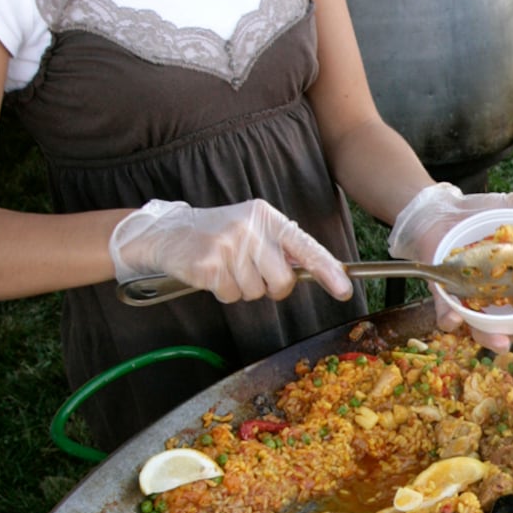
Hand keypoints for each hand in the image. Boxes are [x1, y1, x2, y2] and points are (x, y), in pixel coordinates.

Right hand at [109, 198, 351, 304]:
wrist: (168, 233)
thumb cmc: (217, 235)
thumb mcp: (253, 229)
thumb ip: (283, 247)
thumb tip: (318, 270)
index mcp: (267, 217)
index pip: (305, 246)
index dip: (327, 270)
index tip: (344, 290)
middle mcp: (251, 228)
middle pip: (283, 281)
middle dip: (271, 287)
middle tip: (250, 273)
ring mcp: (229, 245)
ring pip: (256, 292)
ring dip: (242, 289)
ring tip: (226, 268)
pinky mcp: (210, 264)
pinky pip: (232, 296)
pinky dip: (223, 292)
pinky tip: (212, 274)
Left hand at [387, 182, 512, 354]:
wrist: (443, 212)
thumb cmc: (480, 215)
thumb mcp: (507, 206)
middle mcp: (498, 294)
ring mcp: (472, 297)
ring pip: (483, 326)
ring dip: (492, 338)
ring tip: (503, 343)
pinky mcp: (445, 294)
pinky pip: (447, 312)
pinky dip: (451, 319)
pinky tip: (455, 319)